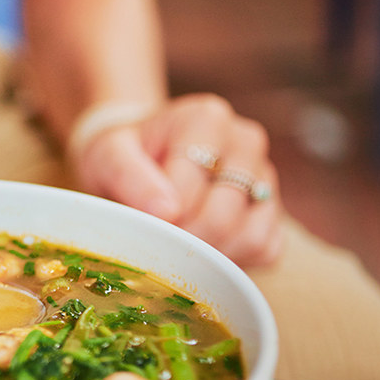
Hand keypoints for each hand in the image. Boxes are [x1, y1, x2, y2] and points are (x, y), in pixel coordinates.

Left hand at [71, 94, 282, 266]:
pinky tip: (202, 250)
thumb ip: (129, 175)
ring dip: (210, 257)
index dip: (162, 218)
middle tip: (155, 245)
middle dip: (184, 241)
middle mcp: (244, 141)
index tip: (140, 225)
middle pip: (224, 215)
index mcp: (206, 119)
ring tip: (177, 246)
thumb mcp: (108, 155)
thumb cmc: (122, 155)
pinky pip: (265, 248)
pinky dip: (233, 260)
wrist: (137, 159)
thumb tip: (166, 211)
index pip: (191, 187)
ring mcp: (265, 175)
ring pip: (251, 236)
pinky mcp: (272, 210)